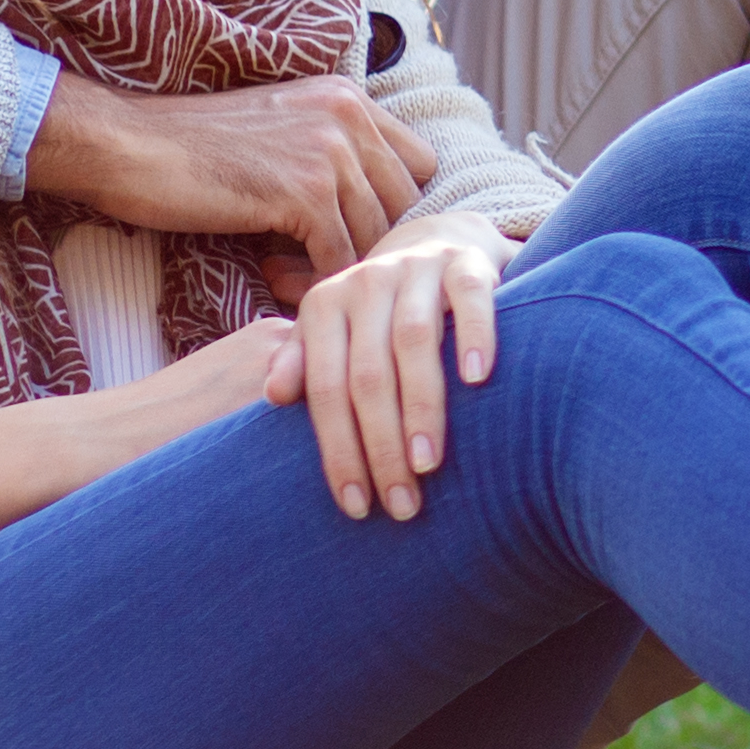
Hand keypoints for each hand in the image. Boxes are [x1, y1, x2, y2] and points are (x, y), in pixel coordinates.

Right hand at [31, 72, 438, 269]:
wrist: (131, 145)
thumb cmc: (196, 148)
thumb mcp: (280, 131)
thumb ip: (330, 154)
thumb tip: (371, 215)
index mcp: (349, 98)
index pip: (418, 165)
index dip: (393, 209)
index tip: (354, 236)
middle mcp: (349, 116)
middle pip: (406, 205)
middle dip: (371, 245)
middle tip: (320, 266)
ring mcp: (329, 151)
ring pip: (375, 237)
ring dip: (338, 269)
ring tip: (287, 274)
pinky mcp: (303, 192)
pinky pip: (338, 259)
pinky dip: (311, 281)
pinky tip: (271, 276)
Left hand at [259, 219, 508, 520]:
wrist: (435, 243)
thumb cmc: (377, 313)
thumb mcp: (331, 333)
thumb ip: (303, 363)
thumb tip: (272, 397)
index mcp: (323, 306)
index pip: (325, 388)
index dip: (338, 449)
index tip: (357, 505)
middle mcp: (364, 284)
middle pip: (367, 374)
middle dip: (381, 446)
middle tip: (401, 504)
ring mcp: (415, 270)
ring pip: (414, 342)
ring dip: (422, 409)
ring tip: (428, 465)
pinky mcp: (465, 264)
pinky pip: (470, 300)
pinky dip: (474, 337)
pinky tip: (478, 381)